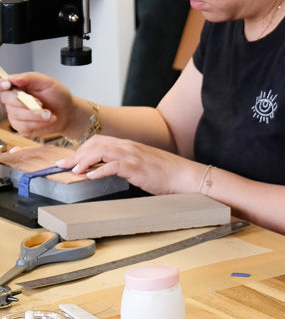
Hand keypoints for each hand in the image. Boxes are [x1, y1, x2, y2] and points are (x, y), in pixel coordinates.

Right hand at [0, 72, 72, 136]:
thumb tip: (12, 78)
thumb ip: (29, 78)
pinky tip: (47, 119)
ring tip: (49, 113)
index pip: (2, 83)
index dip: (1, 84)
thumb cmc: (58, 96)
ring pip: (16, 114)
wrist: (68, 113)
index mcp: (18, 86)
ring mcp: (15, 113)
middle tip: (41, 103)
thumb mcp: (47, 82)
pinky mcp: (21, 126)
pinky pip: (23, 125)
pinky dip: (38, 123)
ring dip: (36, 114)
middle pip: (7, 99)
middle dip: (25, 102)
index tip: (7, 85)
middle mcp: (13, 99)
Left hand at [57, 136, 204, 194]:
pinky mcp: (137, 168)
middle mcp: (129, 147)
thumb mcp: (143, 165)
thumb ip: (125, 164)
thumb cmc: (167, 173)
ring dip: (84, 161)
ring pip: (101, 151)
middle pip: (95, 144)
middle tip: (63, 166)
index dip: (81, 150)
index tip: (69, 160)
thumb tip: (106, 171)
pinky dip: (99, 170)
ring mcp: (133, 156)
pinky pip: (113, 166)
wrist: (186, 176)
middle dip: (76, 154)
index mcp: (130, 146)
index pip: (99, 141)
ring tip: (73, 170)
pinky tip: (91, 177)